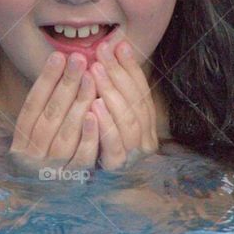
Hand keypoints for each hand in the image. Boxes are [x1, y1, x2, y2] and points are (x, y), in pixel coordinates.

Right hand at [9, 51, 99, 172]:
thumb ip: (46, 116)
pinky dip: (89, 135)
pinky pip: (81, 156)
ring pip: (66, 132)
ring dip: (80, 103)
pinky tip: (97, 113)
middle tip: (81, 59)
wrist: (45, 212)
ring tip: (92, 78)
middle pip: (50, 115)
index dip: (45, 80)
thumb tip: (61, 74)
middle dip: (66, 84)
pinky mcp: (71, 183)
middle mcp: (31, 157)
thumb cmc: (46, 167)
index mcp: (20, 144)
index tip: (59, 56)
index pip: (32, 106)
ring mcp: (51, 171)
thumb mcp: (37, 144)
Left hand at [89, 40, 158, 169]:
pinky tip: (92, 106)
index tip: (117, 45)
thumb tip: (117, 45)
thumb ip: (113, 87)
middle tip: (101, 55)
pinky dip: (105, 124)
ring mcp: (133, 155)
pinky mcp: (116, 169)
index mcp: (147, 125)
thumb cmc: (96, 144)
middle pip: (135, 102)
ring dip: (112, 94)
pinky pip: (114, 145)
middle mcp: (146, 140)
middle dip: (118, 75)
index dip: (130, 67)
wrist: (87, 189)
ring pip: (128, 121)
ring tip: (97, 74)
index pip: (142, 90)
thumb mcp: (108, 114)